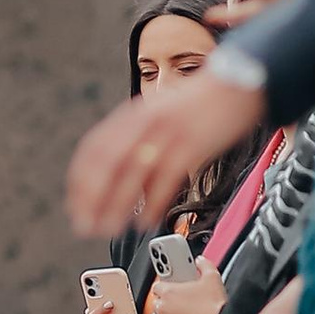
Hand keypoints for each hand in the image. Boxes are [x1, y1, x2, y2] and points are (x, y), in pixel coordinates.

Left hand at [67, 72, 263, 237]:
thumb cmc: (200, 104)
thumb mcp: (160, 111)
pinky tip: (145, 221)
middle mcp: (145, 121)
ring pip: (132, 172)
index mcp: (133, 113)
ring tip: (110, 230)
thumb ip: (139, 135)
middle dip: (91, 198)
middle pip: (107, 162)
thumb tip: (121, 172)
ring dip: (116, 205)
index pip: (94, 149)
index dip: (81, 180)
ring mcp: (167, 132)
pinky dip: (152, 203)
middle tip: (85, 226)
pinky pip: (166, 178)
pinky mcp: (192, 144)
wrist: (239, 83)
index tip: (75, 205)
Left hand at [145, 270, 224, 313]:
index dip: (165, 290)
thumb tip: (200, 261)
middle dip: (166, 307)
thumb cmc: (215, 307)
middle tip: (178, 309)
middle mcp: (163, 309)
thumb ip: (204, 265)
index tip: (170, 293)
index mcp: (169, 292)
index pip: (157, 288)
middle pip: (157, 306)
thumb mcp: (212, 278)